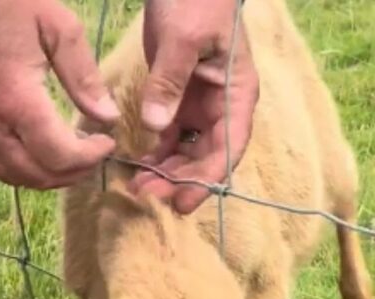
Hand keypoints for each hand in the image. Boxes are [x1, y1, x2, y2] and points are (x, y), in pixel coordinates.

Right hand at [0, 0, 119, 188]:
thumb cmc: (1, 4)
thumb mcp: (56, 27)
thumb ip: (84, 77)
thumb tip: (108, 116)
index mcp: (16, 100)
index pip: (60, 156)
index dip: (90, 158)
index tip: (107, 143)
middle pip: (37, 176)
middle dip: (73, 173)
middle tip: (93, 156)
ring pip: (13, 176)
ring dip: (47, 176)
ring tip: (71, 157)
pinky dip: (23, 166)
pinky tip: (41, 148)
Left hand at [129, 0, 259, 213]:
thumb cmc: (196, 0)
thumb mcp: (183, 39)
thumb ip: (169, 82)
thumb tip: (155, 126)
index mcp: (237, 95)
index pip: (228, 148)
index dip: (207, 179)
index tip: (182, 202)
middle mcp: (223, 106)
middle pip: (209, 156)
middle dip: (182, 179)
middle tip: (147, 193)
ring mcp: (202, 103)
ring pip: (189, 149)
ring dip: (168, 169)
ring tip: (139, 184)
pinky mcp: (180, 96)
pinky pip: (171, 133)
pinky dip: (156, 149)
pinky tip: (137, 162)